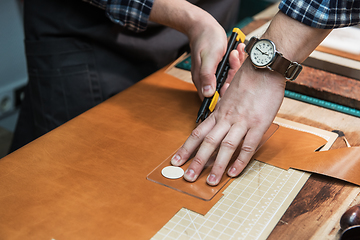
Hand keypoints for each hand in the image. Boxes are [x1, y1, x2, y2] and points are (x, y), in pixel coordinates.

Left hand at [171, 59, 285, 185]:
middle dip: (196, 161)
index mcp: (218, 112)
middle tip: (188, 177)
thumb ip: (222, 110)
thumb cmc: (247, 80)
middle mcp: (226, 118)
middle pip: (207, 142)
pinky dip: (240, 160)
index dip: (186, 148)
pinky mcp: (258, 124)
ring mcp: (242, 121)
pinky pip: (248, 145)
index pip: (198, 133)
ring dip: (217, 165)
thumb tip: (217, 122)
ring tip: (210, 181)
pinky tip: (234, 172)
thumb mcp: (229, 95)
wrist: (264, 66)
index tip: (177, 160)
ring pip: (225, 146)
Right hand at [189, 27, 245, 98]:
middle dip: (232, 75)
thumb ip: (207, 76)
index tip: (231, 82)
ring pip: (229, 78)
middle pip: (224, 87)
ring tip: (235, 53)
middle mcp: (207, 80)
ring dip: (235, 66)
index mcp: (202, 81)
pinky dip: (235, 61)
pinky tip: (236, 51)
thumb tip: (207, 93)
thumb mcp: (209, 58)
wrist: (204, 27)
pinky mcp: (219, 68)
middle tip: (234, 60)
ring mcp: (214, 74)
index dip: (225, 92)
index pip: (214, 97)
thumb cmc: (206, 39)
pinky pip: (230, 69)